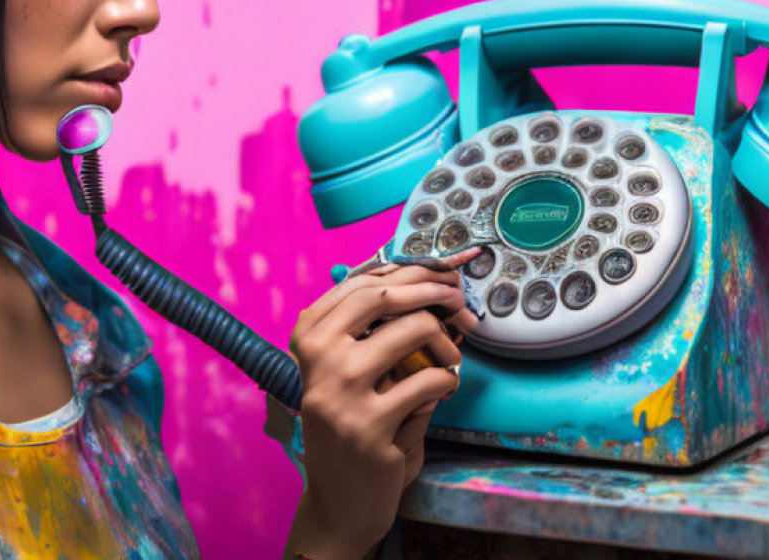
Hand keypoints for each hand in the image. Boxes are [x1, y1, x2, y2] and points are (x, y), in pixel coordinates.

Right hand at [284, 248, 478, 559]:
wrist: (341, 500)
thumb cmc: (354, 423)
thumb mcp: (347, 372)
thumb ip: (372, 330)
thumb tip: (429, 281)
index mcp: (309, 337)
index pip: (361, 282)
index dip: (409, 269)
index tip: (441, 273)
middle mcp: (318, 358)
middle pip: (384, 295)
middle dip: (433, 290)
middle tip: (459, 301)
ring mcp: (340, 392)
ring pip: (413, 330)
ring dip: (447, 343)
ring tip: (452, 361)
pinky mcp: (368, 426)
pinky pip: (429, 381)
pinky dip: (448, 382)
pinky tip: (443, 391)